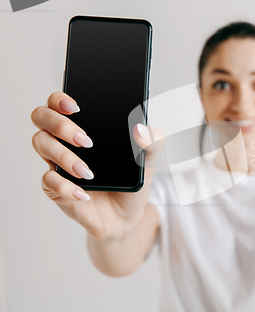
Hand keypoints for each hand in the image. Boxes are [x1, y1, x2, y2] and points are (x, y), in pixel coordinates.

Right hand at [31, 91, 163, 239]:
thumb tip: (143, 129)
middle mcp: (65, 141)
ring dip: (63, 155)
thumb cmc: (130, 182)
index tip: (77, 106)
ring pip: (41, 143)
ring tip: (88, 172)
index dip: (60, 98)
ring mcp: (57, 163)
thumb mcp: (147, 162)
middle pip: (41, 117)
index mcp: (85, 127)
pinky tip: (83, 193)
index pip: (60, 102)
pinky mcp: (56, 187)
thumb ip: (151, 142)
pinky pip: (47, 181)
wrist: (126, 216)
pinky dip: (64, 186)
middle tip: (86, 140)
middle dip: (60, 124)